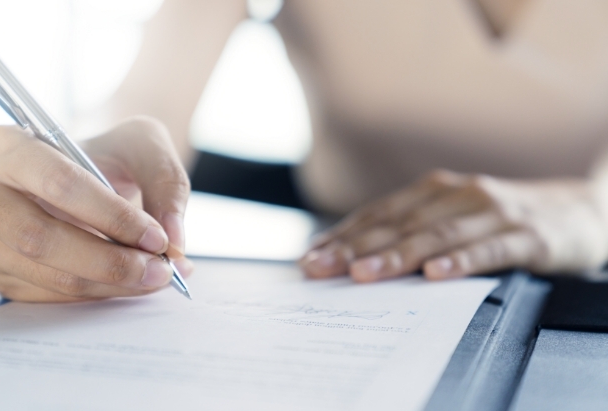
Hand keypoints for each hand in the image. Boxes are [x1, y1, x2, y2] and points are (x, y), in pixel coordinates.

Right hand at [0, 116, 191, 301]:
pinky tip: (130, 283)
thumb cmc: (113, 152)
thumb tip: (173, 241)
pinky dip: (97, 295)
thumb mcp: (146, 146)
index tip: (157, 238)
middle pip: (39, 237)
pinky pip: (49, 296)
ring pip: (46, 273)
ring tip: (155, 277)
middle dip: (108, 261)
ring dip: (109, 284)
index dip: (112, 216)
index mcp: (9, 143)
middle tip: (160, 270)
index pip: (58, 183)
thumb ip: (166, 184)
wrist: (91, 172)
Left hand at [299, 170, 607, 281]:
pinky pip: (489, 249)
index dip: (343, 235)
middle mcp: (459, 194)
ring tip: (363, 274)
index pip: (379, 213)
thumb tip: (358, 260)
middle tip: (321, 267)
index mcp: (435, 190)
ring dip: (397, 254)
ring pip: (436, 235)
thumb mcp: (456, 218)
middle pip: (399, 223)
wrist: (582, 210)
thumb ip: (415, 232)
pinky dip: (461, 261)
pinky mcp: (527, 235)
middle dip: (354, 247)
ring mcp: (493, 212)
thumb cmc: (504, 218)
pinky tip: (436, 275)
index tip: (311, 256)